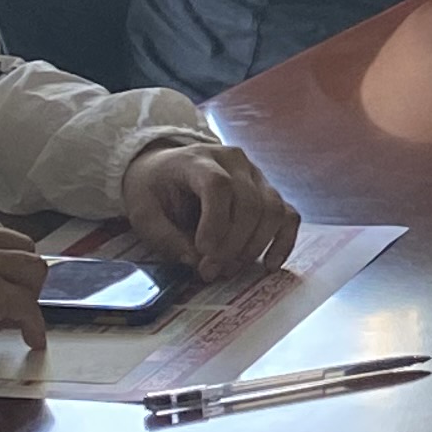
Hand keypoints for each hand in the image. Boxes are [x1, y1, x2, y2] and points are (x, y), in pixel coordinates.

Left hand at [120, 138, 300, 283]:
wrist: (164, 171)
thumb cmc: (152, 190)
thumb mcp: (143, 214)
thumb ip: (166, 238)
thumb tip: (197, 261)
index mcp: (197, 160)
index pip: (219, 185)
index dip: (216, 222)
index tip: (203, 251)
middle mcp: (234, 162)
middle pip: (250, 201)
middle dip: (233, 245)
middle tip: (210, 271)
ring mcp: (256, 175)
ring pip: (273, 209)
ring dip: (254, 246)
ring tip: (228, 269)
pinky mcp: (267, 192)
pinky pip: (288, 215)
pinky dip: (284, 242)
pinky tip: (269, 264)